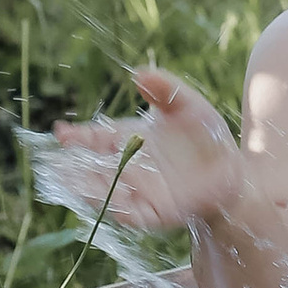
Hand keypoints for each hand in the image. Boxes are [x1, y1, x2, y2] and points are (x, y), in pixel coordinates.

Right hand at [48, 68, 244, 230]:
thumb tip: (138, 73)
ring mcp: (140, 191)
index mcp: (130, 139)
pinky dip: (118, 207)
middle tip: (53, 164)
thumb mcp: (188, 104)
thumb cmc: (207, 135)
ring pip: (105, 193)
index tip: (59, 133)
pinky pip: (131, 214)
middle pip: (91, 168)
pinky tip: (108, 198)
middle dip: (71, 168)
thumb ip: (165, 88)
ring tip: (68, 183)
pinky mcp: (155, 212)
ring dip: (86, 189)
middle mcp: (129, 167)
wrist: (233, 170)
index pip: (95, 138)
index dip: (76, 137)